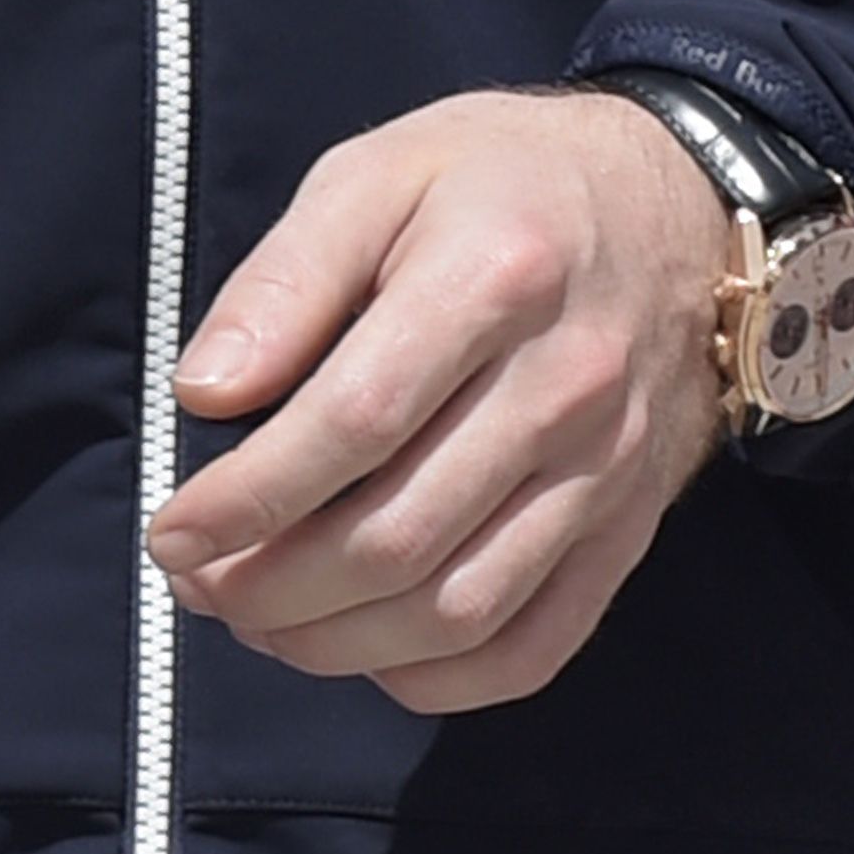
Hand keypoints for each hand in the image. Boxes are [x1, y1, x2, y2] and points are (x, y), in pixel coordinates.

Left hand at [153, 84, 740, 714]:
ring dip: (334, 643)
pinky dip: (434, 679)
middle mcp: (566, 384)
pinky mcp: (629, 525)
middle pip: (398, 536)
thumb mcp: (379, 174)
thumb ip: (286, 280)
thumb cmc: (507, 183)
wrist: (679, 203)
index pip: (355, 423)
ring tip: (262, 619)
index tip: (174, 531)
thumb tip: (207, 394)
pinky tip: (367, 649)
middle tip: (201, 582)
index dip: (246, 498)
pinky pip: (532, 645)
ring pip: (457, 609)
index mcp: (495, 277)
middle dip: (269, 586)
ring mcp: (607, 467)